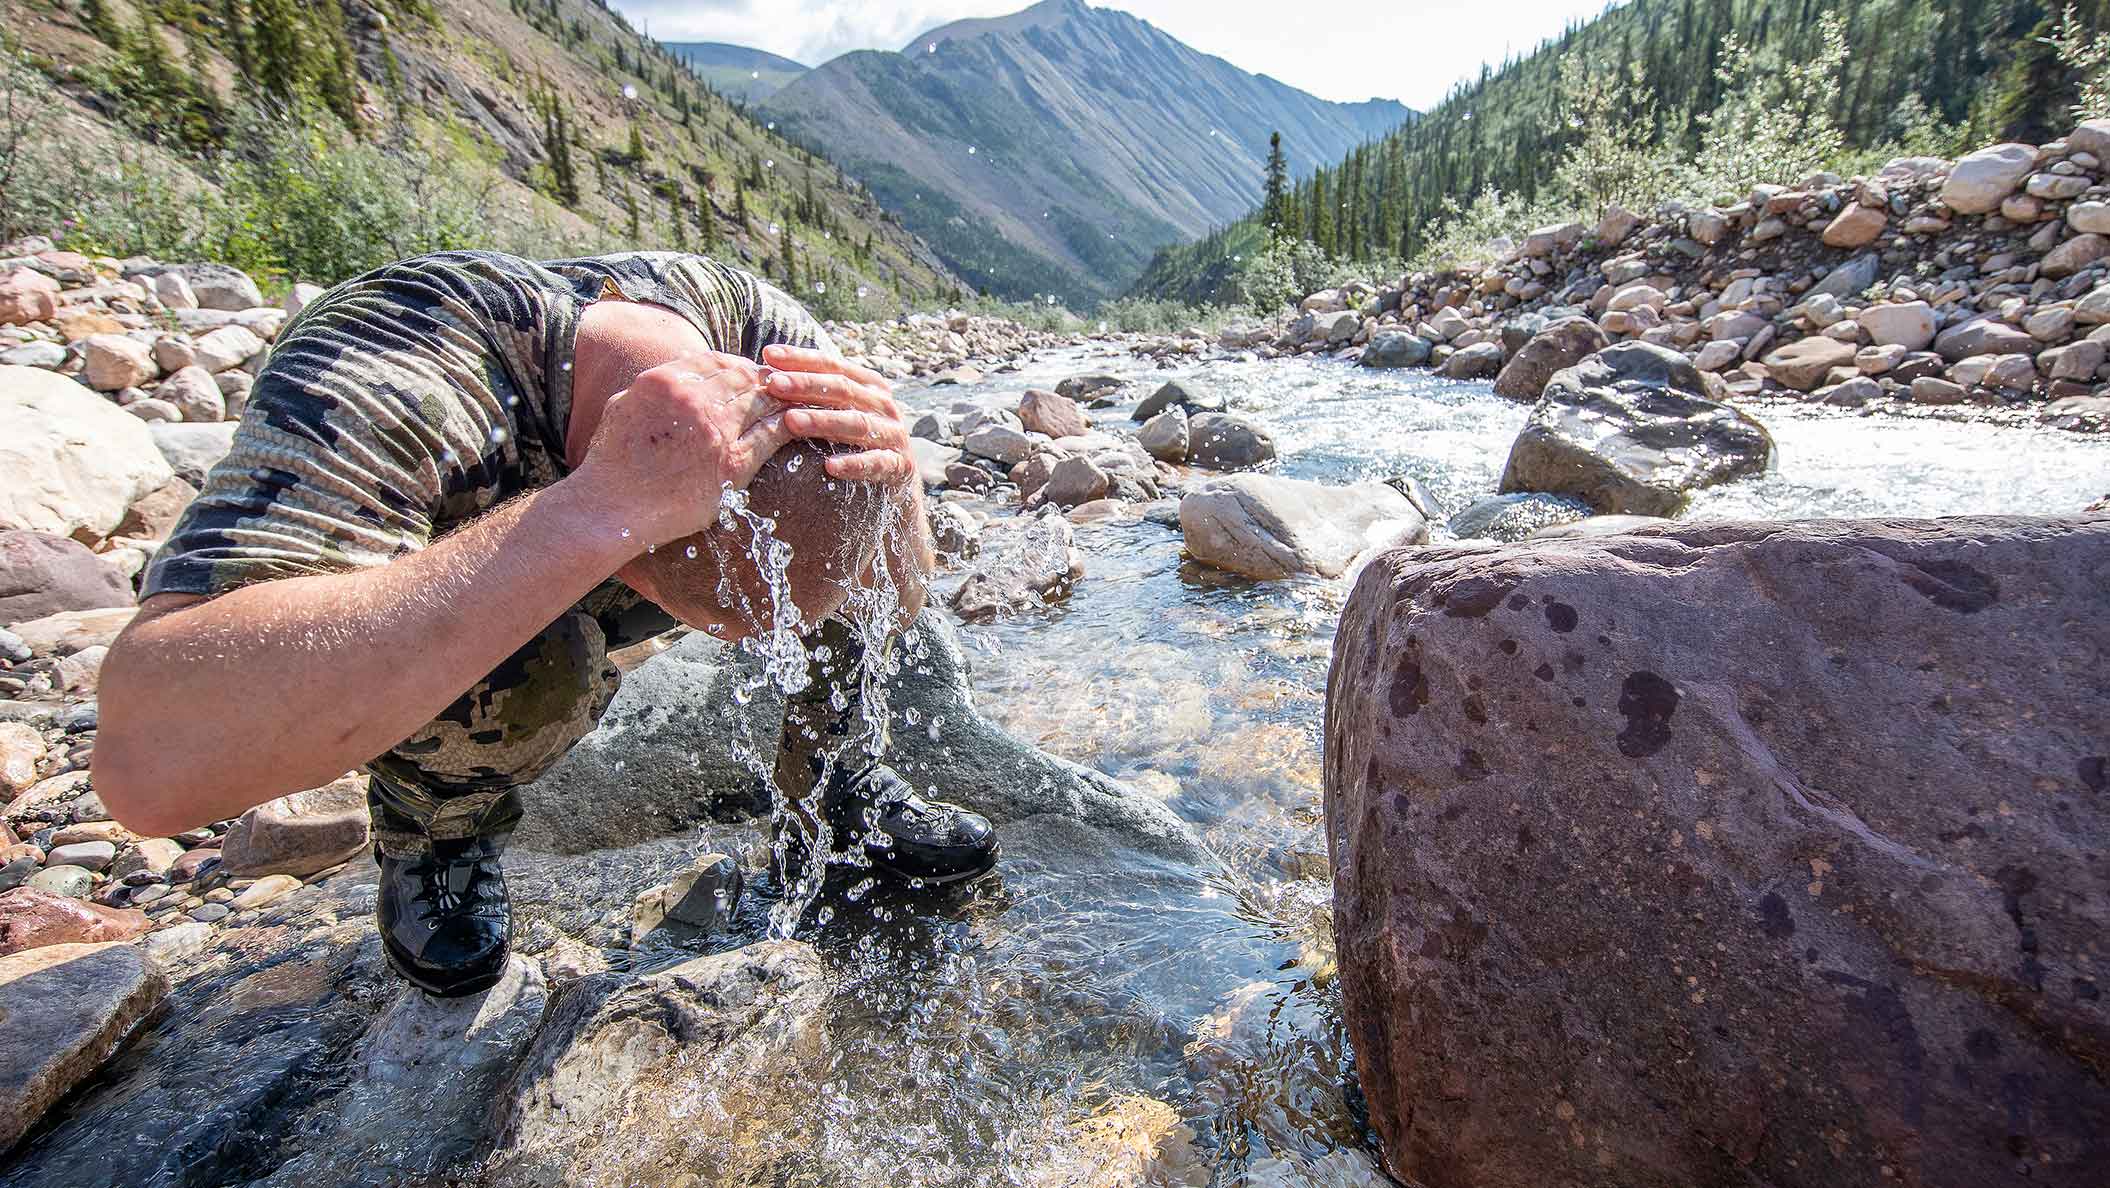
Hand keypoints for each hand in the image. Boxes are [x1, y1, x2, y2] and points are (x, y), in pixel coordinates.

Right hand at [567, 352, 791, 546]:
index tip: (748, 372)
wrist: (612, 507)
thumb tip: (670, 375)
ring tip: (796, 402)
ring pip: (762, 402)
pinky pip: (772, 434)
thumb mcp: (623, 406)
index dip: (738, 364)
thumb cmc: (611, 463)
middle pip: (744, 378)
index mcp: (665, 381)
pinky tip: (799, 425)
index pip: (715, 361)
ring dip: (782, 399)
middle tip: (781, 387)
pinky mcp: (733, 463)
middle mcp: (693, 399)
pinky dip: (789, 425)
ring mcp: (715, 430)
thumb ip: (651, 387)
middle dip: (765, 380)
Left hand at [760, 344, 915, 484]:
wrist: (897, 478)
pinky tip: (829, 466)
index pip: (832, 365)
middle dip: (806, 385)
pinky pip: (875, 464)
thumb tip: (765, 371)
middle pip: (842, 390)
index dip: (801, 359)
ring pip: (856, 424)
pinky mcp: (899, 465)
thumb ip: (815, 392)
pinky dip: (853, 464)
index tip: (768, 355)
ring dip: (822, 421)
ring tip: (790, 422)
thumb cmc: (857, 440)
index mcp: (869, 385)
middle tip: (773, 384)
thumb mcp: (842, 410)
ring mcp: (893, 434)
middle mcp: (883, 405)